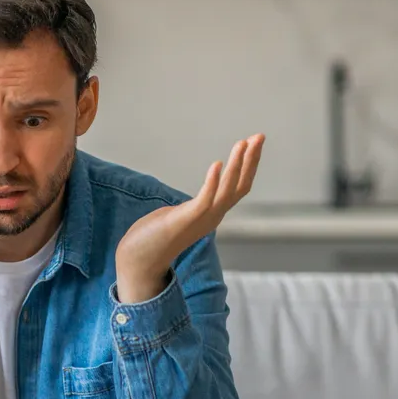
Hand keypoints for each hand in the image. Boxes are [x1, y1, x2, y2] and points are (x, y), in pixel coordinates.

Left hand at [115, 134, 263, 303]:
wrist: (138, 261)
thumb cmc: (153, 239)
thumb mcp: (178, 217)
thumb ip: (189, 209)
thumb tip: (194, 202)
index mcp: (212, 214)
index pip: (238, 187)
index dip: (248, 165)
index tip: (253, 143)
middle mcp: (212, 217)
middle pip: (240, 186)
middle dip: (250, 160)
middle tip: (259, 136)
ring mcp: (201, 220)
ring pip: (227, 191)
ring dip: (236, 166)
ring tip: (242, 143)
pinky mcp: (185, 220)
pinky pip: (205, 200)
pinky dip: (213, 182)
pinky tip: (217, 164)